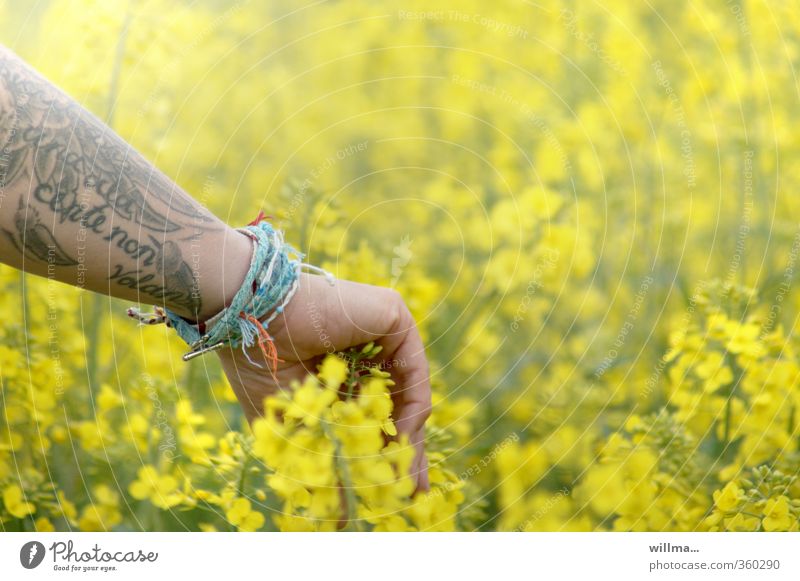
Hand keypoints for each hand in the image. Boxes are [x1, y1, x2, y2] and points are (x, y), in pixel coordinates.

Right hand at [216, 273, 431, 490]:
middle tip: (411, 494)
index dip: (382, 456)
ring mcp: (380, 330)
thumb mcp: (295, 427)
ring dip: (409, 438)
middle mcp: (364, 348)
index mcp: (339, 368)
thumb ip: (322, 460)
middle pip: (396, 408)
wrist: (248, 319)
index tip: (391, 496)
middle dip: (404, 454)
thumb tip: (341, 515)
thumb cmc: (259, 367)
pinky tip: (401, 440)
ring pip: (407, 392)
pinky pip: (414, 369)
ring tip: (405, 478)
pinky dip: (412, 406)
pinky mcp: (393, 313)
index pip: (371, 415)